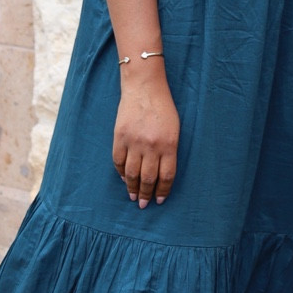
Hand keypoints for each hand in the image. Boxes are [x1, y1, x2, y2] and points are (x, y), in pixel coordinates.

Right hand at [112, 69, 179, 207]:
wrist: (144, 87)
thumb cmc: (163, 108)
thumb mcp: (174, 129)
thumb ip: (168, 151)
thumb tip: (159, 174)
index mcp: (169, 144)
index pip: (166, 176)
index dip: (162, 191)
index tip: (159, 200)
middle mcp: (151, 145)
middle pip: (148, 178)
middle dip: (146, 194)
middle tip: (144, 204)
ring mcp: (134, 141)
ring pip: (131, 173)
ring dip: (132, 188)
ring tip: (133, 197)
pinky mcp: (119, 136)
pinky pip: (118, 161)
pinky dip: (120, 173)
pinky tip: (124, 179)